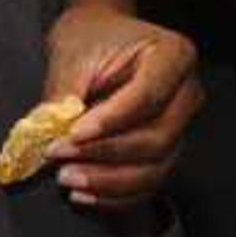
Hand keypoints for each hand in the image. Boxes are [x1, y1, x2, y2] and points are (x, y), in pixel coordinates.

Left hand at [41, 11, 201, 209]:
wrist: (100, 40)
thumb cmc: (91, 40)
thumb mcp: (74, 55)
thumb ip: (64, 96)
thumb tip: (48, 137)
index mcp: (174, 56)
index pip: (148, 97)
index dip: (111, 121)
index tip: (73, 133)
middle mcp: (187, 94)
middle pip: (158, 138)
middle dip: (106, 154)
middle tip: (61, 155)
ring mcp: (180, 127)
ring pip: (155, 169)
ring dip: (109, 182)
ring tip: (68, 178)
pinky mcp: (165, 152)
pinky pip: (148, 185)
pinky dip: (116, 197)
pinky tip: (84, 194)